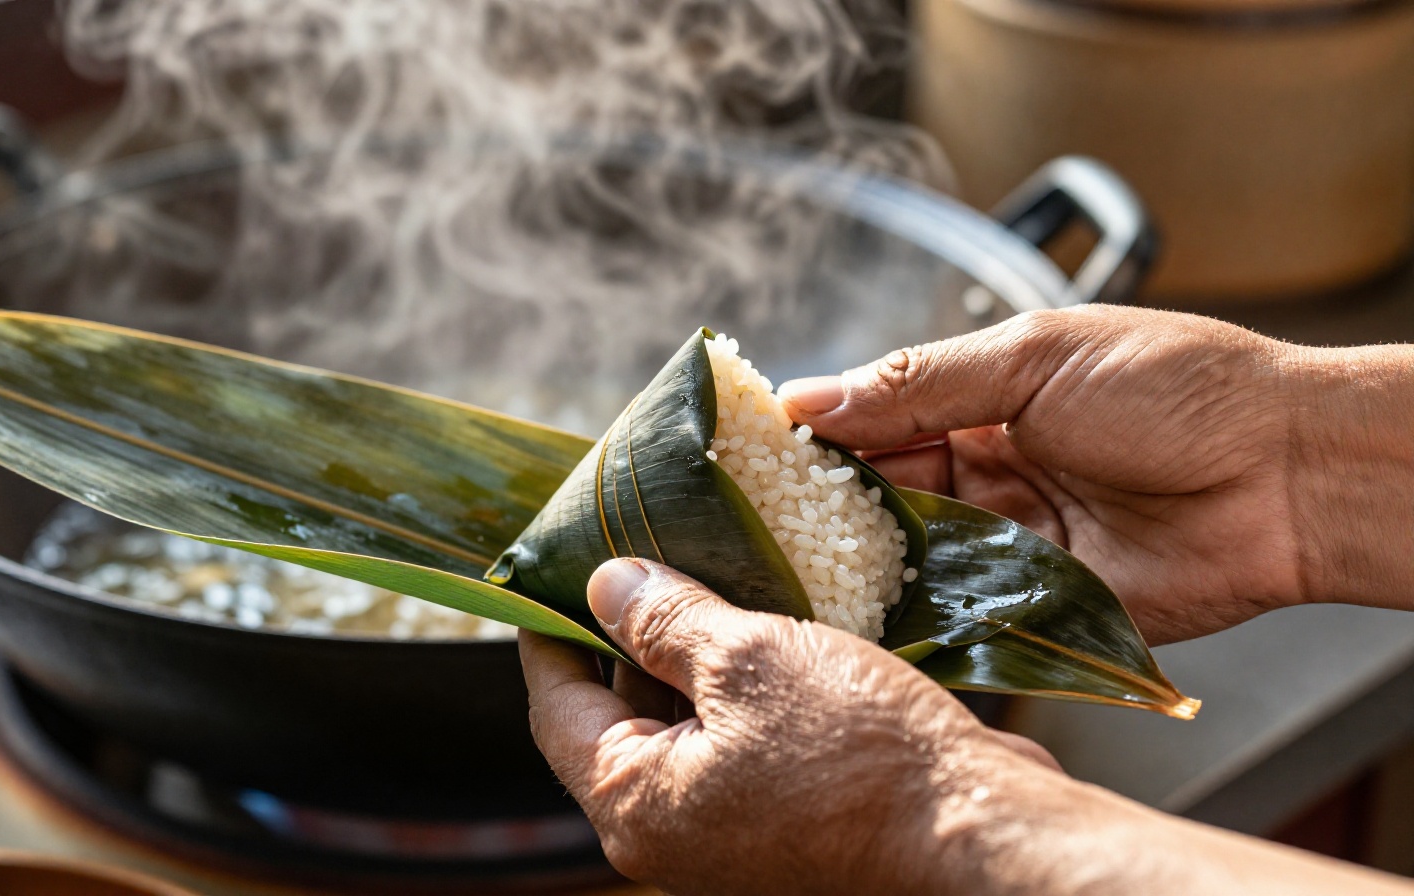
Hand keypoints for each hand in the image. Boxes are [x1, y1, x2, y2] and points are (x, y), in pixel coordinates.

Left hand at [520, 558, 1058, 894]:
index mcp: (637, 804)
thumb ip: (664, 621)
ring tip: (704, 568)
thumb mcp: (748, 660)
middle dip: (626, 630)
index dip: (549, 630)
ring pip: (683, 722)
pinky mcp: (783, 820)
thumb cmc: (864, 759)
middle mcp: (671, 829)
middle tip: (638, 550)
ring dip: (690, 651)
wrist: (979, 834)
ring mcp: (729, 829)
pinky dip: (738, 684)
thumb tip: (604, 587)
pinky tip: (761, 621)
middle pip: (617, 713)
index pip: (555, 705)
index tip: (552, 571)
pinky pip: (736, 740)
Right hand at [778, 306, 1413, 643]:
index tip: (745, 453)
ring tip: (786, 573)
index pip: (874, 416)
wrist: (1287, 475)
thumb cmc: (1178, 390)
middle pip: (879, 491)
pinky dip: (910, 615)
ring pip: (907, 554)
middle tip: (751, 524)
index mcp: (983, 396)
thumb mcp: (1037, 357)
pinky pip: (957, 611)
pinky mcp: (1034, 604)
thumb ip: (920, 383)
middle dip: (821, 505)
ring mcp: (1008, 540)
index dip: (813, 435)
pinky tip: (857, 618)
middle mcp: (987, 470)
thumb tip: (812, 397)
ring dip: (856, 562)